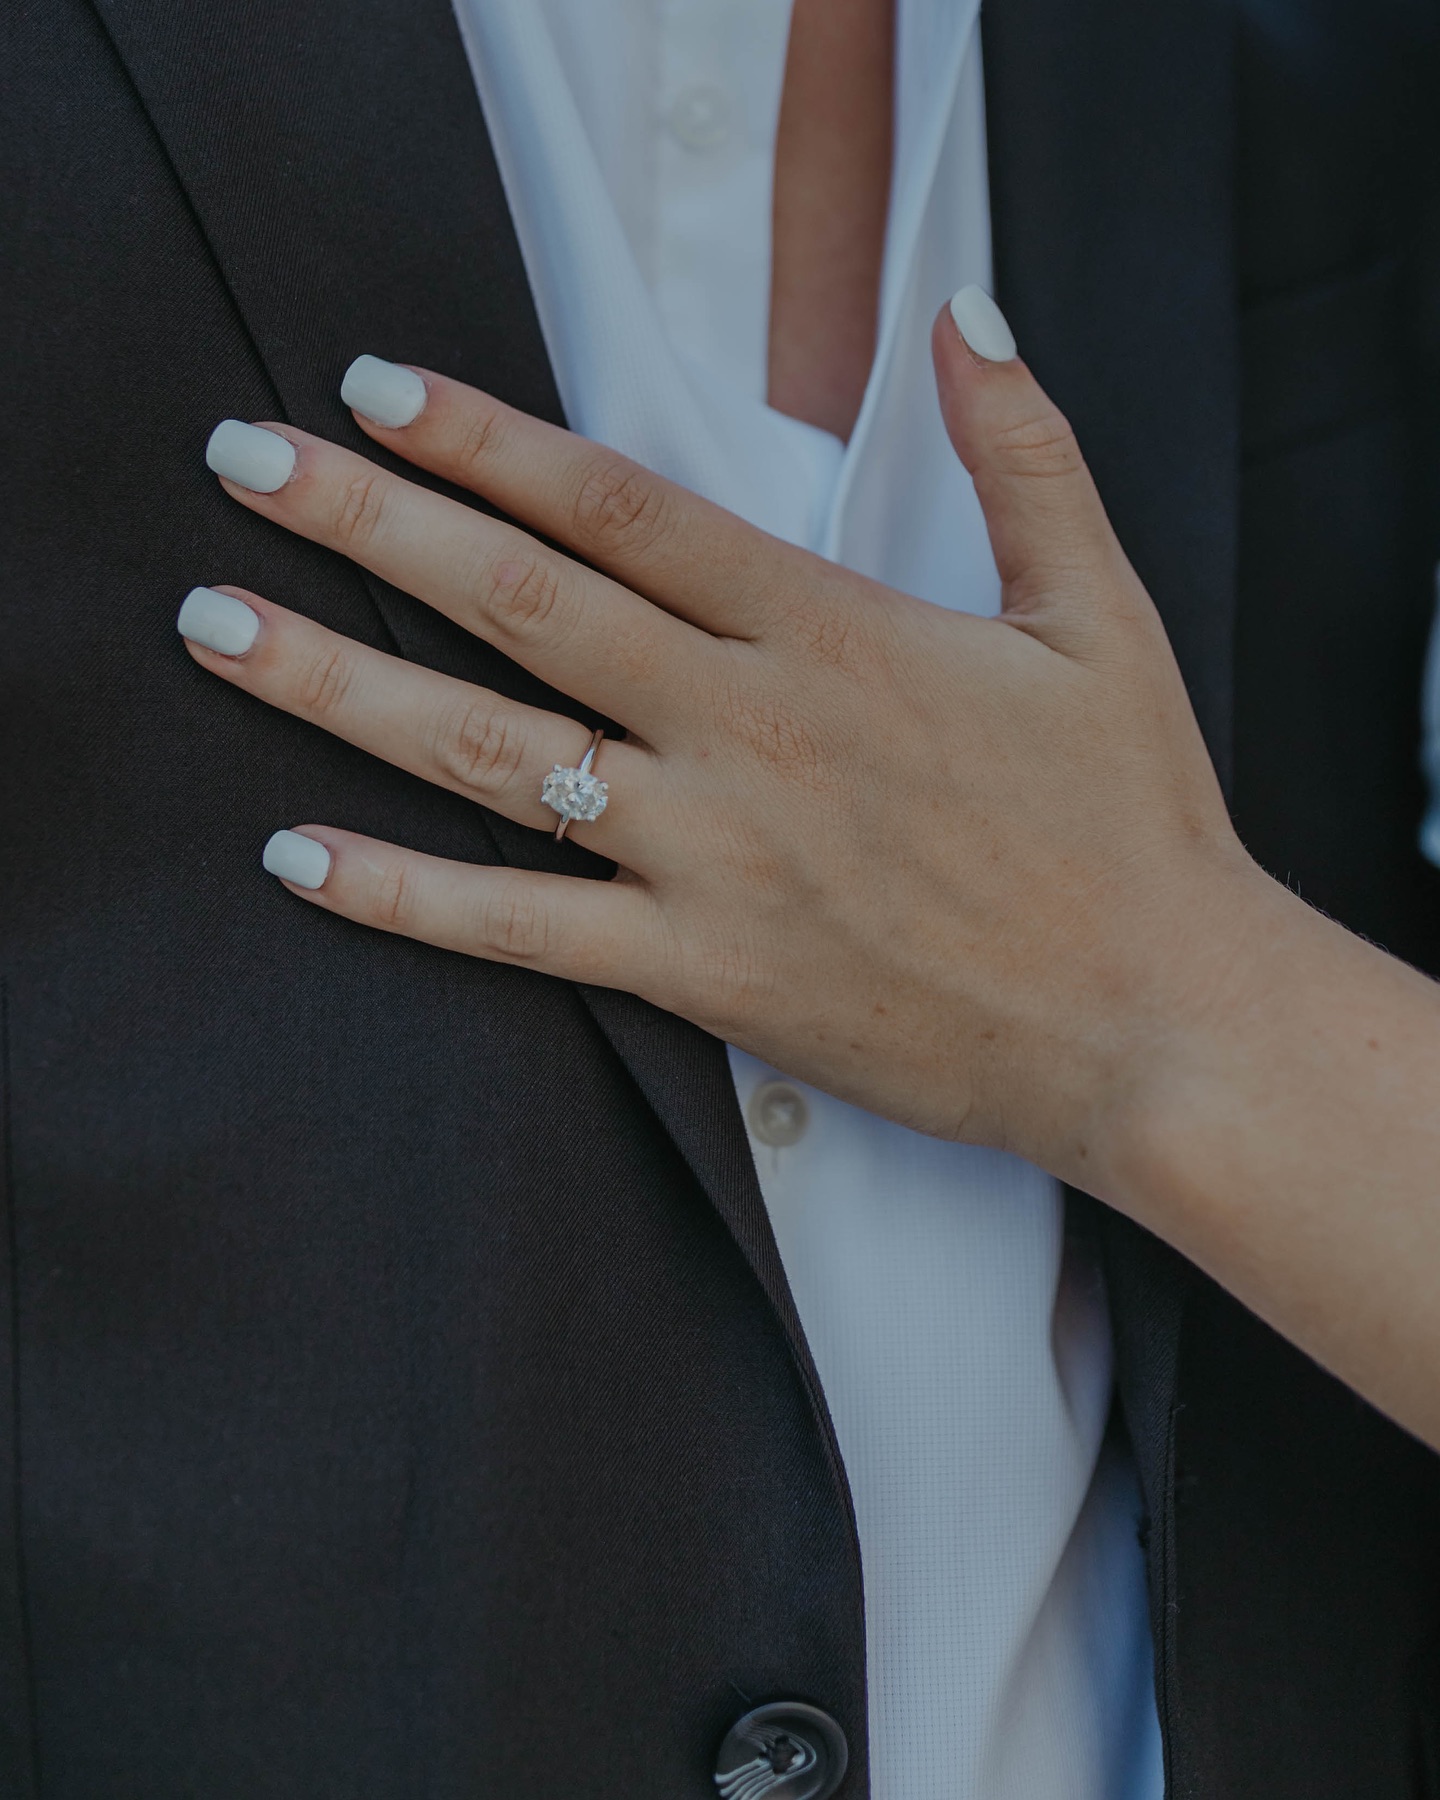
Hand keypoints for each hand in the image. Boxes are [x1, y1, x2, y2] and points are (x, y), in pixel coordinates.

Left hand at [183, 310, 1267, 1185]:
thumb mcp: (1102, 614)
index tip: (376, 393)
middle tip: (244, 466)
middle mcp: (751, 729)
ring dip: (341, 686)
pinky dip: (405, 897)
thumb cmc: (1132, 823)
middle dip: (370, 524)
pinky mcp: (707, 972)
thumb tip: (972, 313)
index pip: (623, 505)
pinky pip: (525, 930)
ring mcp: (717, 856)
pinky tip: (299, 856)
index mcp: (834, 630)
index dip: (488, 438)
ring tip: (218, 627)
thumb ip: (1028, 455)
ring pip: (494, 754)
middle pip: (524, 603)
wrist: (1156, 1025)